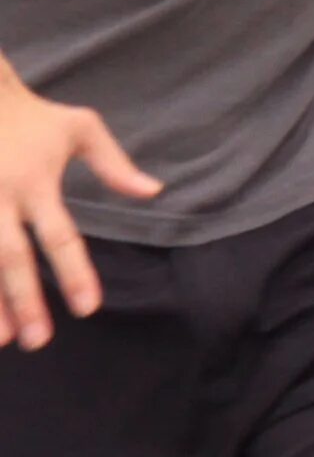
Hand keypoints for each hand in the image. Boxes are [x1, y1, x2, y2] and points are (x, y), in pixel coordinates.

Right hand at [0, 78, 158, 351]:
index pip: (60, 236)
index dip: (74, 273)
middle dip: (25, 301)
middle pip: (12, 257)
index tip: (87, 309)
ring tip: (3, 341)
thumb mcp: (80, 128)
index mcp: (36, 182)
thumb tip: (154, 192)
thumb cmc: (30, 114)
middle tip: (40, 342)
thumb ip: (115, 165)